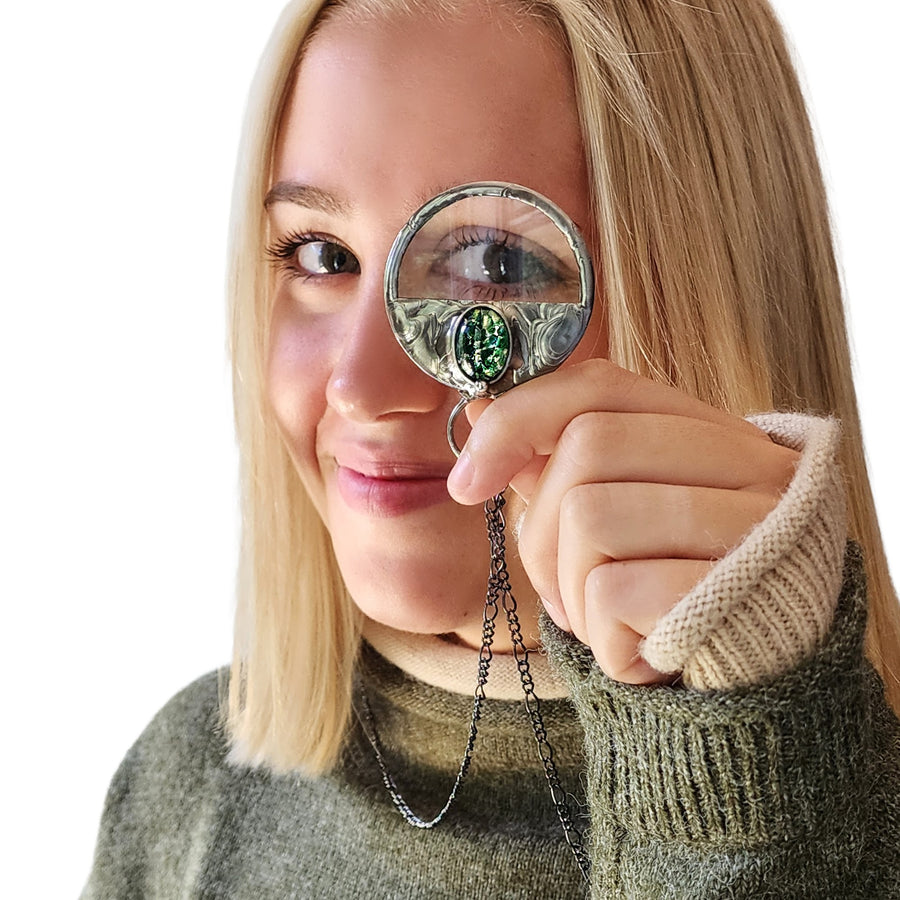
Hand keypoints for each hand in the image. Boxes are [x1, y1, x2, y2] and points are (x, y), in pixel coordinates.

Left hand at [447, 359, 799, 683]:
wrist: (770, 688)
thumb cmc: (686, 593)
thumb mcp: (627, 517)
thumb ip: (560, 462)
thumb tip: (483, 407)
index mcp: (715, 433)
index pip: (599, 385)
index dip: (518, 420)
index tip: (466, 481)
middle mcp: (748, 462)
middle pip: (587, 446)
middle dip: (539, 531)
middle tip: (557, 589)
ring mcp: (753, 522)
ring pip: (589, 516)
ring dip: (568, 589)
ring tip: (601, 623)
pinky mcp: (736, 592)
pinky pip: (611, 592)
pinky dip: (599, 636)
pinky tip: (635, 654)